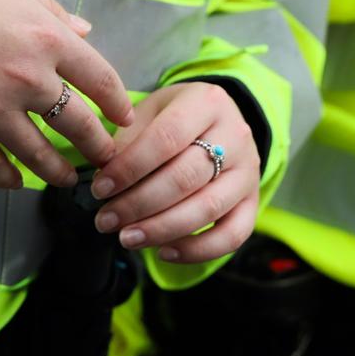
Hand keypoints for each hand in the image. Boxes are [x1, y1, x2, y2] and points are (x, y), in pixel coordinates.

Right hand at [0, 0, 134, 189]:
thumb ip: (50, 11)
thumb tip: (83, 29)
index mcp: (48, 37)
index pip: (101, 80)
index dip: (118, 104)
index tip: (123, 118)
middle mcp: (29, 78)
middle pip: (78, 125)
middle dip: (97, 147)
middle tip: (105, 158)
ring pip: (39, 155)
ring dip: (59, 172)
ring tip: (66, 179)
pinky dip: (9, 179)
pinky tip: (15, 182)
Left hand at [90, 83, 259, 262]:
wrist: (216, 120)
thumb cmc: (172, 117)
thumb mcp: (149, 112)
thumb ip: (128, 140)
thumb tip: (104, 177)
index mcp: (206, 102)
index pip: (166, 138)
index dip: (130, 167)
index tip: (100, 189)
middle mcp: (235, 135)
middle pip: (186, 177)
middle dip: (139, 204)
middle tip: (106, 220)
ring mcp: (249, 170)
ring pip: (208, 208)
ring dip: (162, 229)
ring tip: (127, 238)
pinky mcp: (254, 201)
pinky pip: (233, 235)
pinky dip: (197, 250)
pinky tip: (164, 253)